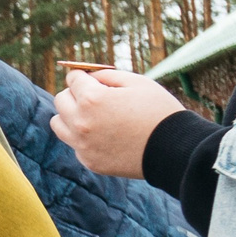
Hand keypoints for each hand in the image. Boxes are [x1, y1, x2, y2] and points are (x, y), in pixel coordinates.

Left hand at [52, 68, 184, 179]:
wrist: (176, 149)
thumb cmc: (159, 111)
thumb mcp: (137, 82)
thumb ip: (106, 75)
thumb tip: (87, 77)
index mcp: (91, 99)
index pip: (72, 79)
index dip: (85, 77)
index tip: (94, 80)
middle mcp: (80, 122)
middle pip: (61, 99)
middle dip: (75, 94)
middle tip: (95, 97)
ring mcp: (83, 145)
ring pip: (59, 123)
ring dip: (71, 116)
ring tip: (94, 116)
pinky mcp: (89, 161)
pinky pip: (75, 144)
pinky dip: (84, 138)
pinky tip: (106, 136)